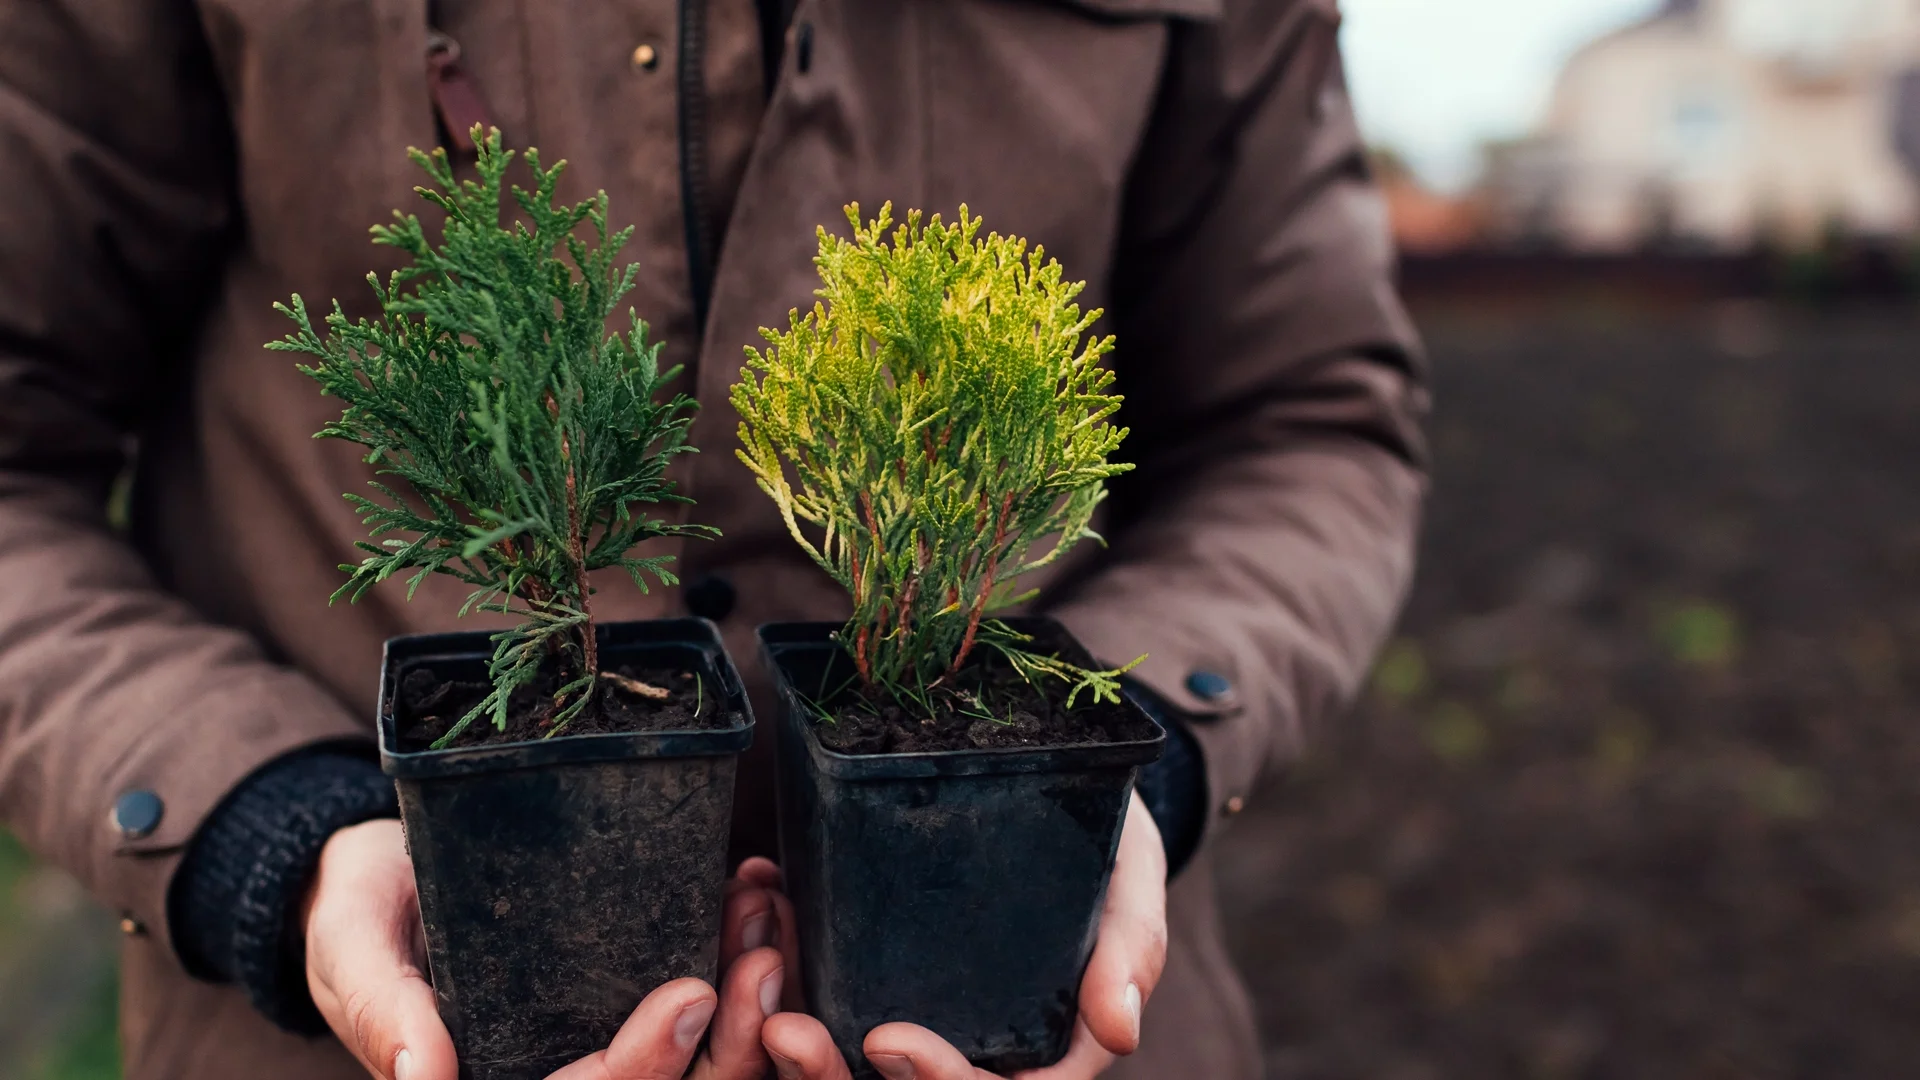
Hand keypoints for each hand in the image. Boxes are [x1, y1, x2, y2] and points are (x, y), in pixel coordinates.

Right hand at [301, 818, 793, 1079]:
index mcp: (502, 1079)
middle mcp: (566, 1065)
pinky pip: (708, 984)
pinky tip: (758, 883)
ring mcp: (605, 1024)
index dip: (647, 1063)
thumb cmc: (355, 913)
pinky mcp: (631, 976)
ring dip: (751, 987)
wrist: (380, 862)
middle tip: (763, 951)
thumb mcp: (351, 951)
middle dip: (730, 1035)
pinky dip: (736, 938)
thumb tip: (423, 1079)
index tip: (695, 992)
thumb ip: (384, 1010)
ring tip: (766, 905)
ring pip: (706, 1046)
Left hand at [762, 792, 1168, 1079]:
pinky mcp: (872, 961)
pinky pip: (815, 986)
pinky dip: (781, 954)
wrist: (1070, 786)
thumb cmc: (1111, 844)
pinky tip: (760, 896)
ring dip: (793, 1041)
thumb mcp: (1131, 883)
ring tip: (757, 981)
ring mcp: (917, 1005)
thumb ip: (1131, 949)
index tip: (886, 1040)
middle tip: (788, 1032)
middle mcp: (970, 1044)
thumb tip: (1121, 1029)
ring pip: (843, 1061)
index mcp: (1039, 1051)